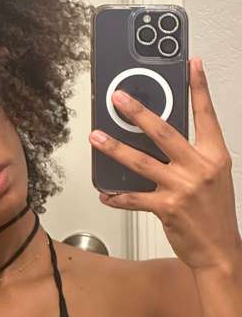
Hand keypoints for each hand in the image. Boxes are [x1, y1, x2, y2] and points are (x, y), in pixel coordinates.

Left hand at [89, 58, 241, 271]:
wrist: (220, 251)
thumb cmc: (214, 212)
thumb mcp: (213, 176)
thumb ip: (191, 155)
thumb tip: (159, 136)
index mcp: (215, 156)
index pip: (206, 115)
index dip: (199, 88)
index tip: (192, 65)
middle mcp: (199, 168)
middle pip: (164, 132)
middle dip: (138, 112)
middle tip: (118, 98)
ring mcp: (182, 188)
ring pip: (141, 162)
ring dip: (115, 148)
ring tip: (96, 137)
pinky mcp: (167, 208)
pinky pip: (134, 198)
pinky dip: (117, 196)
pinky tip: (105, 193)